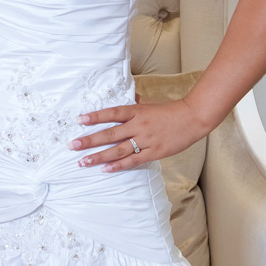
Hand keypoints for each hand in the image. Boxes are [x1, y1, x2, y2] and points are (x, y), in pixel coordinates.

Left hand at [68, 99, 210, 170]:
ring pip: (118, 150)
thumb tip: (127, 95)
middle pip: (109, 134)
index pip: (112, 113)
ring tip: (83, 162)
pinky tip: (105, 169)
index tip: (80, 120)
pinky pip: (133, 161)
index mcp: (137, 111)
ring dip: (99, 156)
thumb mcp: (151, 102)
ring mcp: (146, 140)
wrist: (194, 118)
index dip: (95, 116)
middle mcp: (138, 125)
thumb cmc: (171, 110)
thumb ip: (136, 102)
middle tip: (72, 146)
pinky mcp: (154, 152)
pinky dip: (118, 166)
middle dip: (89, 141)